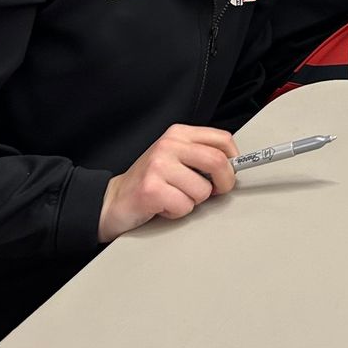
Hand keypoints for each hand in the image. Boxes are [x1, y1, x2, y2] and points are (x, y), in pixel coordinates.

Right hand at [98, 124, 237, 243]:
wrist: (114, 200)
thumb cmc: (149, 181)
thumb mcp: (176, 158)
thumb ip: (201, 156)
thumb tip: (233, 166)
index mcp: (178, 134)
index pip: (221, 139)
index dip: (233, 159)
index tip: (231, 173)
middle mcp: (168, 145)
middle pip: (217, 161)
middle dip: (223, 183)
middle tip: (214, 192)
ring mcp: (158, 165)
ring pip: (202, 190)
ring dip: (193, 202)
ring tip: (174, 197)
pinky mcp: (151, 188)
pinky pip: (185, 206)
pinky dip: (178, 212)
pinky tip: (163, 206)